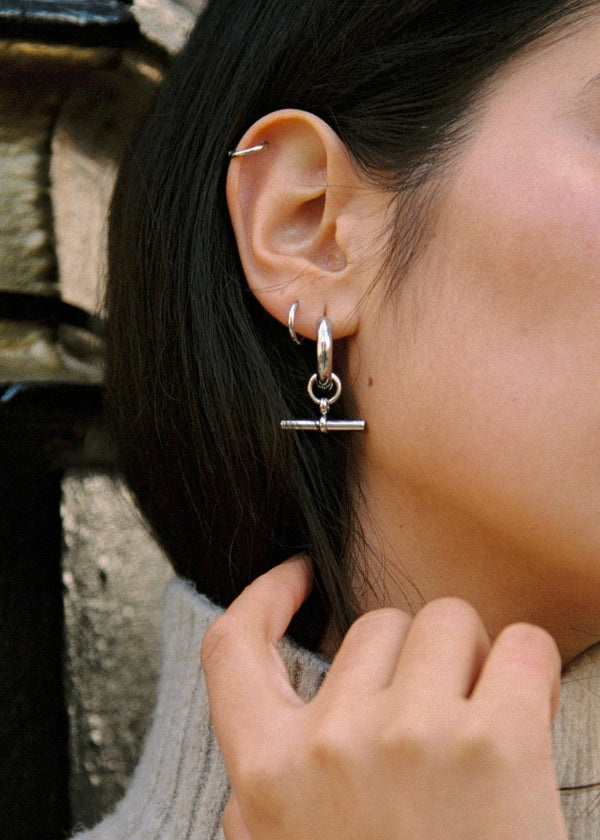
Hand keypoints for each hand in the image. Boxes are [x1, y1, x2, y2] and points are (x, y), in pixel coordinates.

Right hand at [202, 557, 566, 839]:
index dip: (264, 596)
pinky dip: (530, 668)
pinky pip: (522, 646)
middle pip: (375, 623)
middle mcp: (333, 743)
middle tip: (431, 715)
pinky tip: (526, 712)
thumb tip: (271, 725)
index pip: (235, 648)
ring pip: (448, 620)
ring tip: (480, 722)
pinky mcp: (495, 742)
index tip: (298, 575)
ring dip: (470, 658)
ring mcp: (411, 736)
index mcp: (271, 772)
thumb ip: (263, 792)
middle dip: (408, 658)